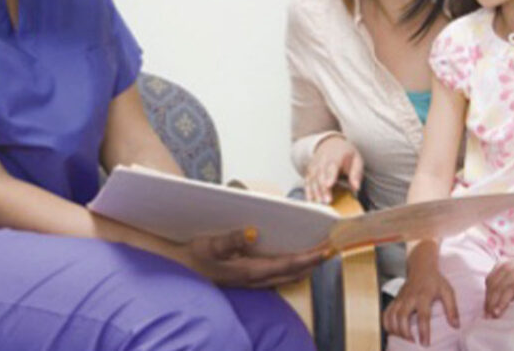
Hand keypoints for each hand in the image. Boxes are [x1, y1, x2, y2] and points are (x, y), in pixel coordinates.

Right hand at [184, 229, 324, 287]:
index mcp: (250, 271)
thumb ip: (231, 240)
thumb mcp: (209, 244)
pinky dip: (292, 268)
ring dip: (305, 266)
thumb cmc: (195, 254)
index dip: (310, 258)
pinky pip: (278, 276)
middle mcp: (255, 279)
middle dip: (314, 262)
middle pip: (293, 272)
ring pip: (287, 277)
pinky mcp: (248, 279)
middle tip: (333, 249)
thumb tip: (253, 232)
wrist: (180, 269)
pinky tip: (295, 261)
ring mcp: (252, 282)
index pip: (289, 265)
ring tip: (319, 254)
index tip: (328, 249)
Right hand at [304, 135, 362, 203]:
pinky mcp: (309, 170)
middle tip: (326, 201)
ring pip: (312, 179)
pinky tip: (310, 200)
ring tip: (319, 203)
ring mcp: (314, 165)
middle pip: (320, 175)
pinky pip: (307, 180)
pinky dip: (307, 190)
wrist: (330, 143)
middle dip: (322, 189)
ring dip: (315, 191)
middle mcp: (322, 160)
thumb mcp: (356, 159)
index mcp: (336, 156)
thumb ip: (356, 173)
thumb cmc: (345, 153)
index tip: (329, 185)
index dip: (330, 176)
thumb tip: (356, 187)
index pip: (332, 166)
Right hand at [383, 242, 458, 345]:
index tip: (425, 344)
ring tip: (404, 339)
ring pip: (392, 315)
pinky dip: (387, 323)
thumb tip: (456, 326)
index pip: (423, 316)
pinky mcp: (395, 299)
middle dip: (405, 332)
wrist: (420, 266)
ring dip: (395, 329)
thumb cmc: (436, 281)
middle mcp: (409, 297)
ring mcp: (400, 298)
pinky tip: (392, 332)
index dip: (423, 331)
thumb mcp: (447, 291)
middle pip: (402, 316)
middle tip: (412, 342)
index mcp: (423, 296)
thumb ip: (452, 308)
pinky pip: (386, 312)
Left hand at [484, 255, 513, 317]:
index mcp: (503, 266)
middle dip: (492, 301)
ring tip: (497, 312)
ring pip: (512, 288)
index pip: (491, 282)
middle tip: (488, 315)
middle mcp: (513, 269)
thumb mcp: (509, 272)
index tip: (484, 310)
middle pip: (499, 286)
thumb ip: (498, 282)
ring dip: (503, 301)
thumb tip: (487, 301)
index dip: (486, 296)